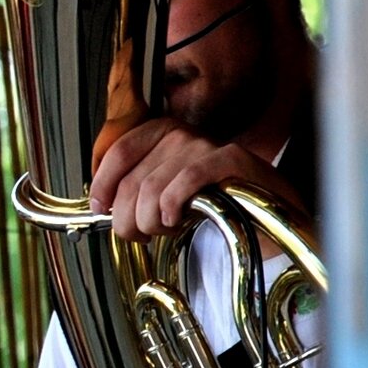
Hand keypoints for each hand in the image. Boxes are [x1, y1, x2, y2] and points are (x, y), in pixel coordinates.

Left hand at [89, 118, 302, 245]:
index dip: (103, 184)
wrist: (267, 209)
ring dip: (153, 221)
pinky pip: (187, 181)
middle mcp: (182, 133)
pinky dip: (174, 206)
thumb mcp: (169, 189)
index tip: (100, 209)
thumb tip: (103, 204)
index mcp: (163, 133)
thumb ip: (138, 188)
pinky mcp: (231, 159)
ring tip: (167, 228)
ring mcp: (207, 145)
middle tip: (141, 235)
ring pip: (155, 188)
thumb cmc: (214, 201)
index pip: (119, 152)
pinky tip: (177, 220)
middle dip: (129, 219)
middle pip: (134, 180)